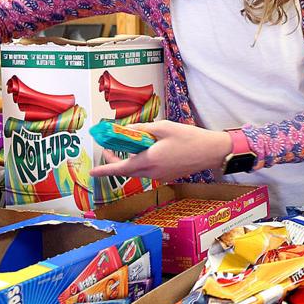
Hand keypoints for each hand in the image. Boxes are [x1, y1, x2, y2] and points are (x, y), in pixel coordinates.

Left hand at [90, 120, 230, 181]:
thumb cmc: (190, 138)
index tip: (92, 171)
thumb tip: (127, 129)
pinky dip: (144, 161)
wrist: (211, 151)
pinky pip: (150, 170)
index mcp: (149, 160)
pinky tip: (150, 149)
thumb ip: (142, 128)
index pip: (120, 168)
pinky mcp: (168, 175)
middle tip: (111, 148)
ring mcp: (161, 176)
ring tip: (131, 145)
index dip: (105, 170)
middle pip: (127, 170)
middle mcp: (153, 172)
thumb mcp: (164, 127)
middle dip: (116, 161)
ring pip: (138, 170)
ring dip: (131, 160)